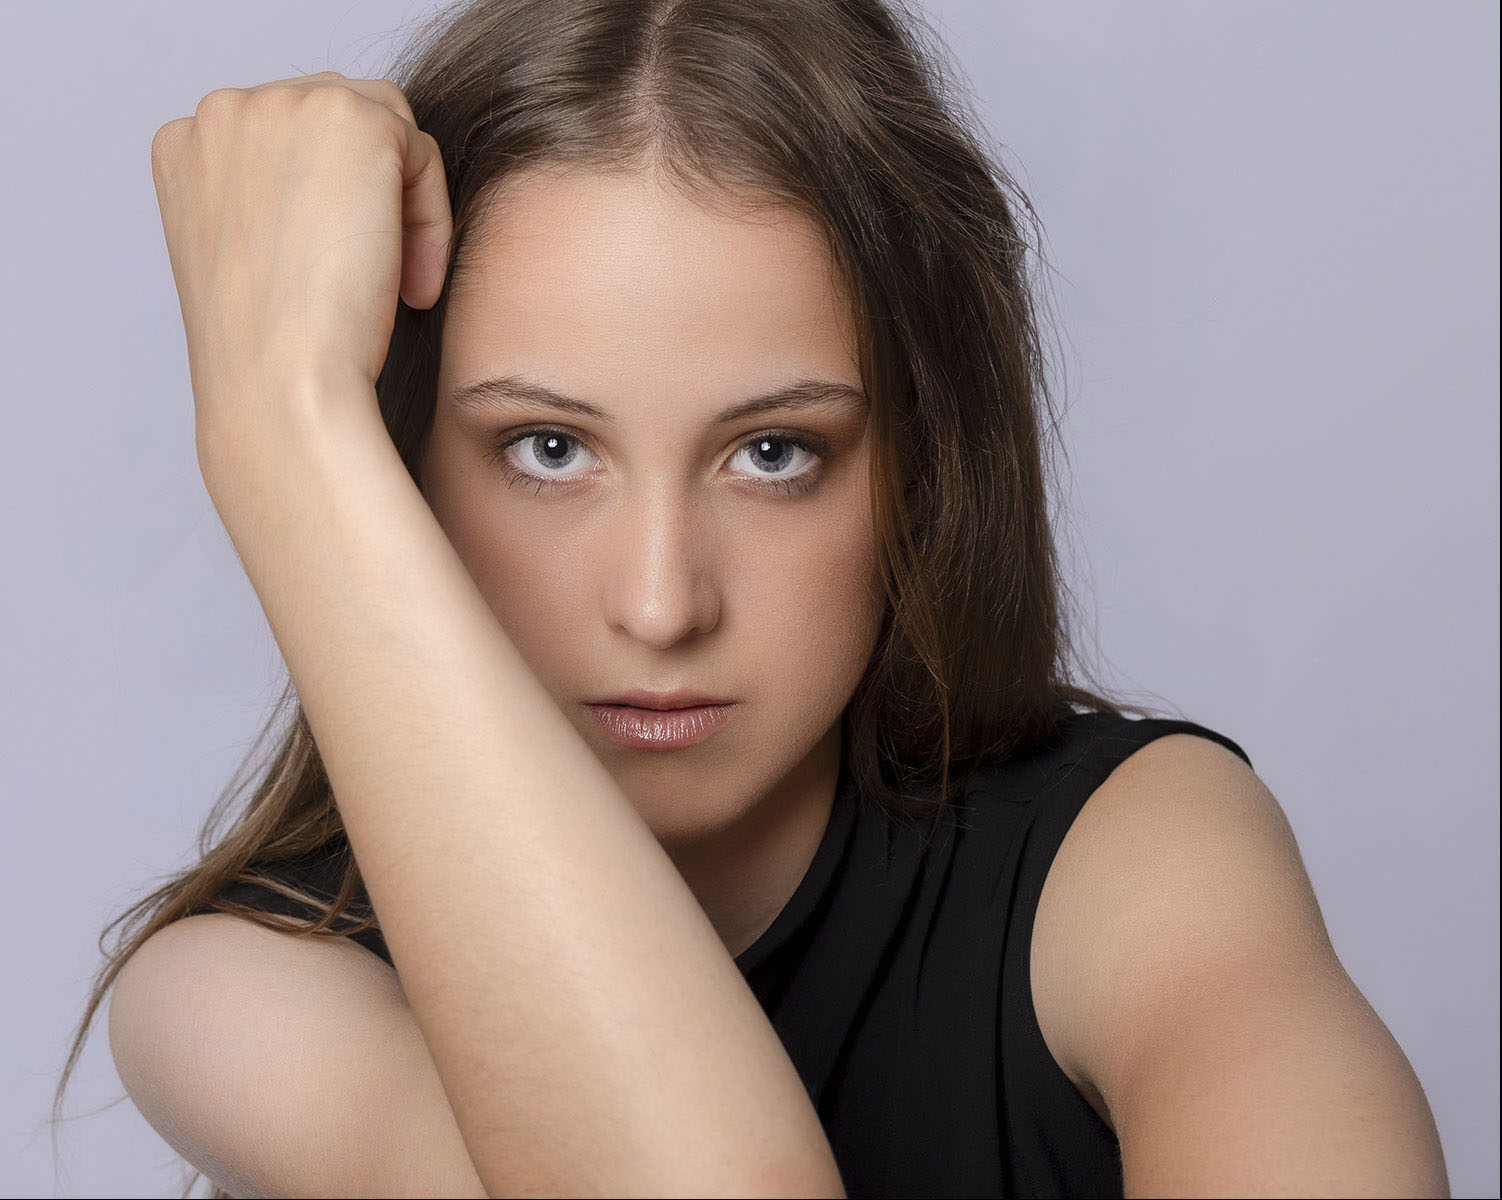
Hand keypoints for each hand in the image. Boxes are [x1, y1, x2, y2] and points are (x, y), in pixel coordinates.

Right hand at [149, 70, 452, 455]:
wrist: (281, 385)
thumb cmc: (267, 353)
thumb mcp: (246, 262)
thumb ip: (269, 206)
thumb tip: (334, 196)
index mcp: (185, 147)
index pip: (283, 138)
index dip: (326, 205)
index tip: (334, 274)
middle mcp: (222, 111)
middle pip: (334, 119)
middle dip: (367, 197)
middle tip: (375, 282)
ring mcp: (283, 106)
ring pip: (383, 131)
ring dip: (401, 207)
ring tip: (396, 283)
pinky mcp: (351, 120)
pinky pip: (421, 155)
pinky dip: (431, 221)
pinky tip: (413, 285)